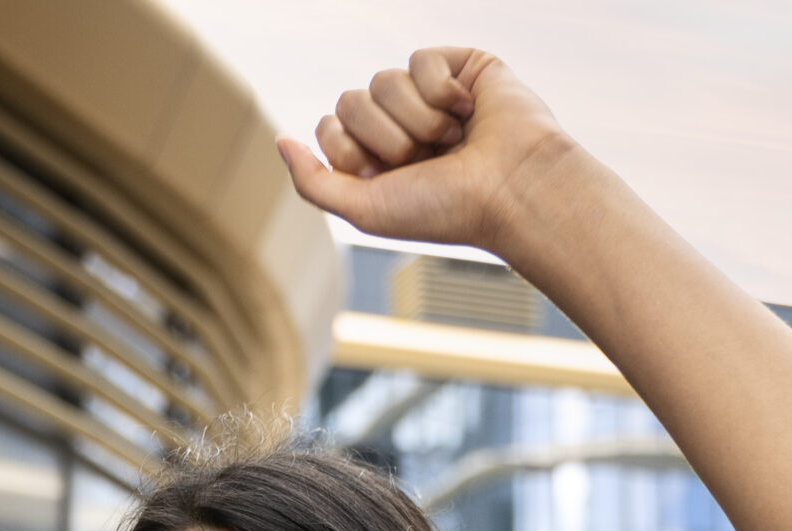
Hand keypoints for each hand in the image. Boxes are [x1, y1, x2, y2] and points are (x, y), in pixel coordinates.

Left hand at [276, 48, 573, 253]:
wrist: (512, 190)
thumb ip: (314, 182)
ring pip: (383, 80)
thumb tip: (280, 140)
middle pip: (351, 101)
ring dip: (415, 120)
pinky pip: (418, 60)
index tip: (388, 176)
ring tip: (451, 141)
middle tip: (423, 160)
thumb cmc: (445, 209)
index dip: (351, 150)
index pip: (330, 128)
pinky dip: (440, 91)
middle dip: (384, 137)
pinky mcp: (459, 68)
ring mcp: (429, 95)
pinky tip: (468, 112)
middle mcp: (401, 125)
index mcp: (378, 158)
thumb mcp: (364, 209)